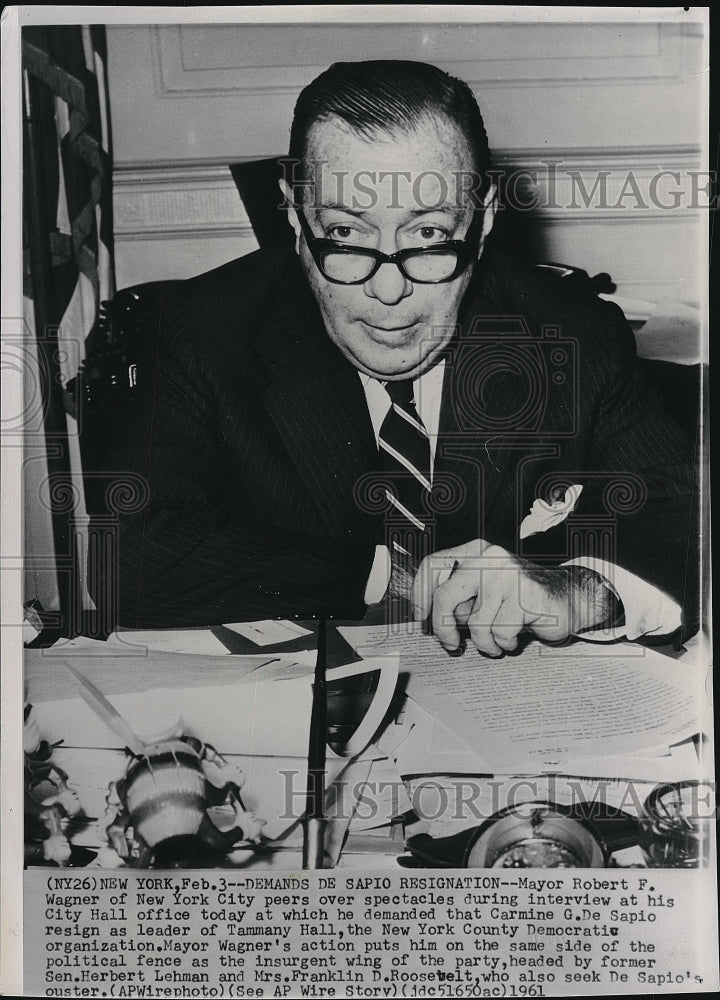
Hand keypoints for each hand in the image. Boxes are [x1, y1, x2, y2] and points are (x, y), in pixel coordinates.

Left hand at [412, 540, 611, 655]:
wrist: (569, 597)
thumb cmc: (521, 599)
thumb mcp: (485, 592)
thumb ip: (459, 598)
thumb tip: (427, 619)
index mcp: (475, 552)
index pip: (432, 566)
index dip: (420, 595)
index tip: (421, 619)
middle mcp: (488, 557)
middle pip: (445, 596)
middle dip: (442, 628)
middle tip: (451, 644)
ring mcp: (507, 574)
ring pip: (475, 623)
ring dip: (484, 642)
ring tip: (496, 641)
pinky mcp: (525, 595)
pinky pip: (499, 632)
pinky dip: (504, 643)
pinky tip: (514, 637)